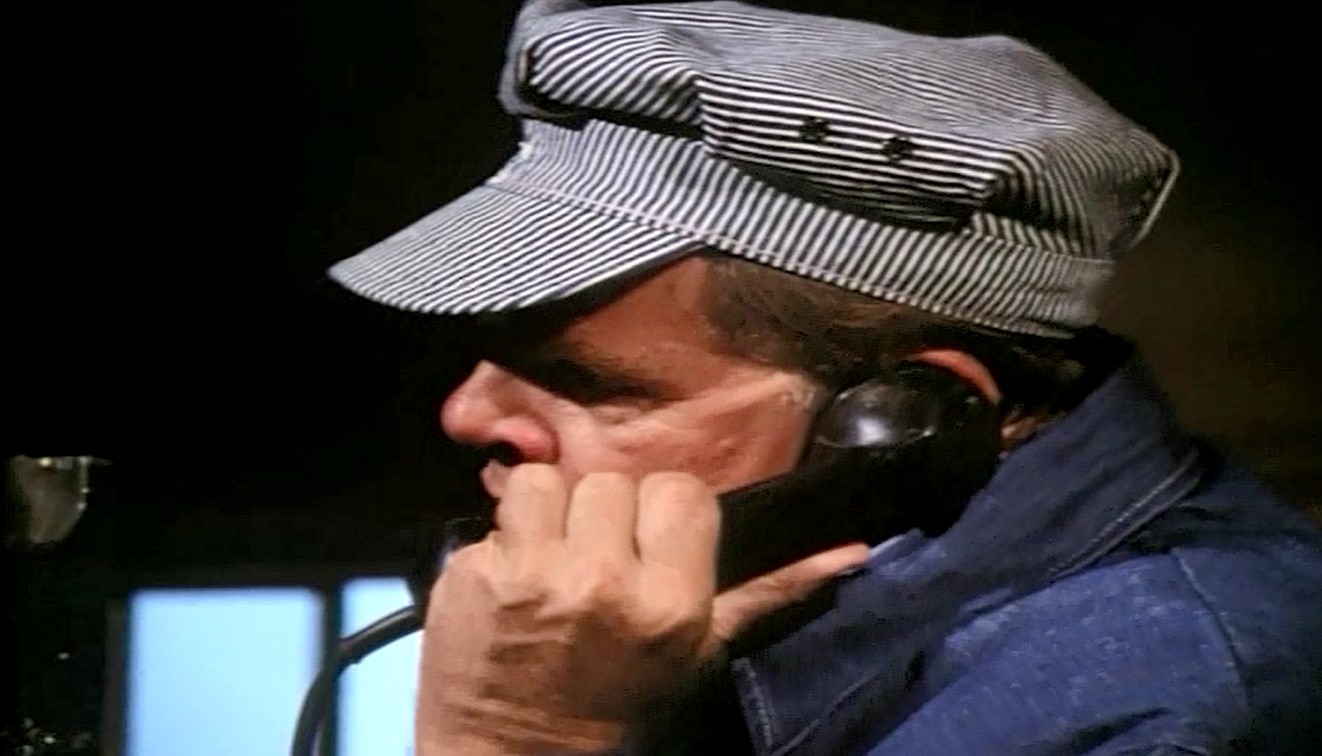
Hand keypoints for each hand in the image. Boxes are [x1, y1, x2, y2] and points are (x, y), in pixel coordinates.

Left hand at [415, 464, 869, 753]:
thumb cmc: (616, 705)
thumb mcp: (699, 654)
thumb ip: (769, 593)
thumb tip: (852, 548)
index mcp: (670, 602)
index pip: (681, 490)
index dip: (662, 514)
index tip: (648, 547)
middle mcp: (602, 580)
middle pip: (613, 480)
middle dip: (604, 516)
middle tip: (595, 564)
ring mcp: (531, 574)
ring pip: (548, 480)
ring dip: (547, 516)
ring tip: (549, 564)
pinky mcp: (471, 573)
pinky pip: (495, 513)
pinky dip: (501, 542)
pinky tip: (508, 587)